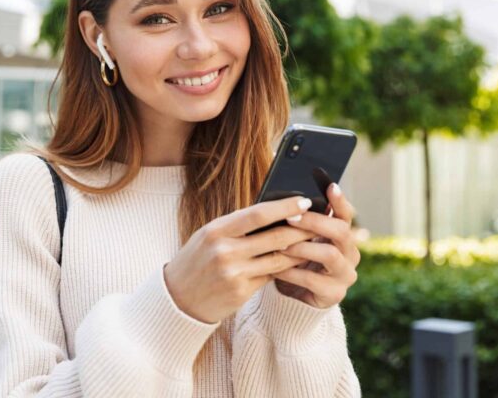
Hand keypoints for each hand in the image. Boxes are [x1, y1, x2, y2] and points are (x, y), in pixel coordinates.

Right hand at [164, 196, 313, 323]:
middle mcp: (225, 251)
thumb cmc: (196, 260)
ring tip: (313, 241)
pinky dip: (285, 268)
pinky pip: (271, 277)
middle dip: (301, 228)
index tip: (304, 200)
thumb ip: (237, 226)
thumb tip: (272, 212)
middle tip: (319, 221)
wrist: (178, 298)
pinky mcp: (241, 292)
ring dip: (298, 250)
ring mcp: (234, 273)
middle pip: (274, 237)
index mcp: (216, 231)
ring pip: (278, 259)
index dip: (284, 206)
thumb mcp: (209, 236)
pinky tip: (296, 262)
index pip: (257, 214)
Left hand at [272, 183, 360, 308]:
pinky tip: (276, 269)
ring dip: (302, 248)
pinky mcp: (334, 294)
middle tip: (290, 217)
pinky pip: (313, 280)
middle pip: (341, 231)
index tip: (330, 186)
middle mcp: (350, 254)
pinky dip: (292, 272)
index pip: (346, 214)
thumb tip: (285, 199)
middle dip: (314, 222)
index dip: (339, 200)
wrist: (292, 296)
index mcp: (343, 237)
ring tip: (281, 245)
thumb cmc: (294, 260)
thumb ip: (300, 223)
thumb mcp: (297, 239)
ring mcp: (345, 275)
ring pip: (329, 254)